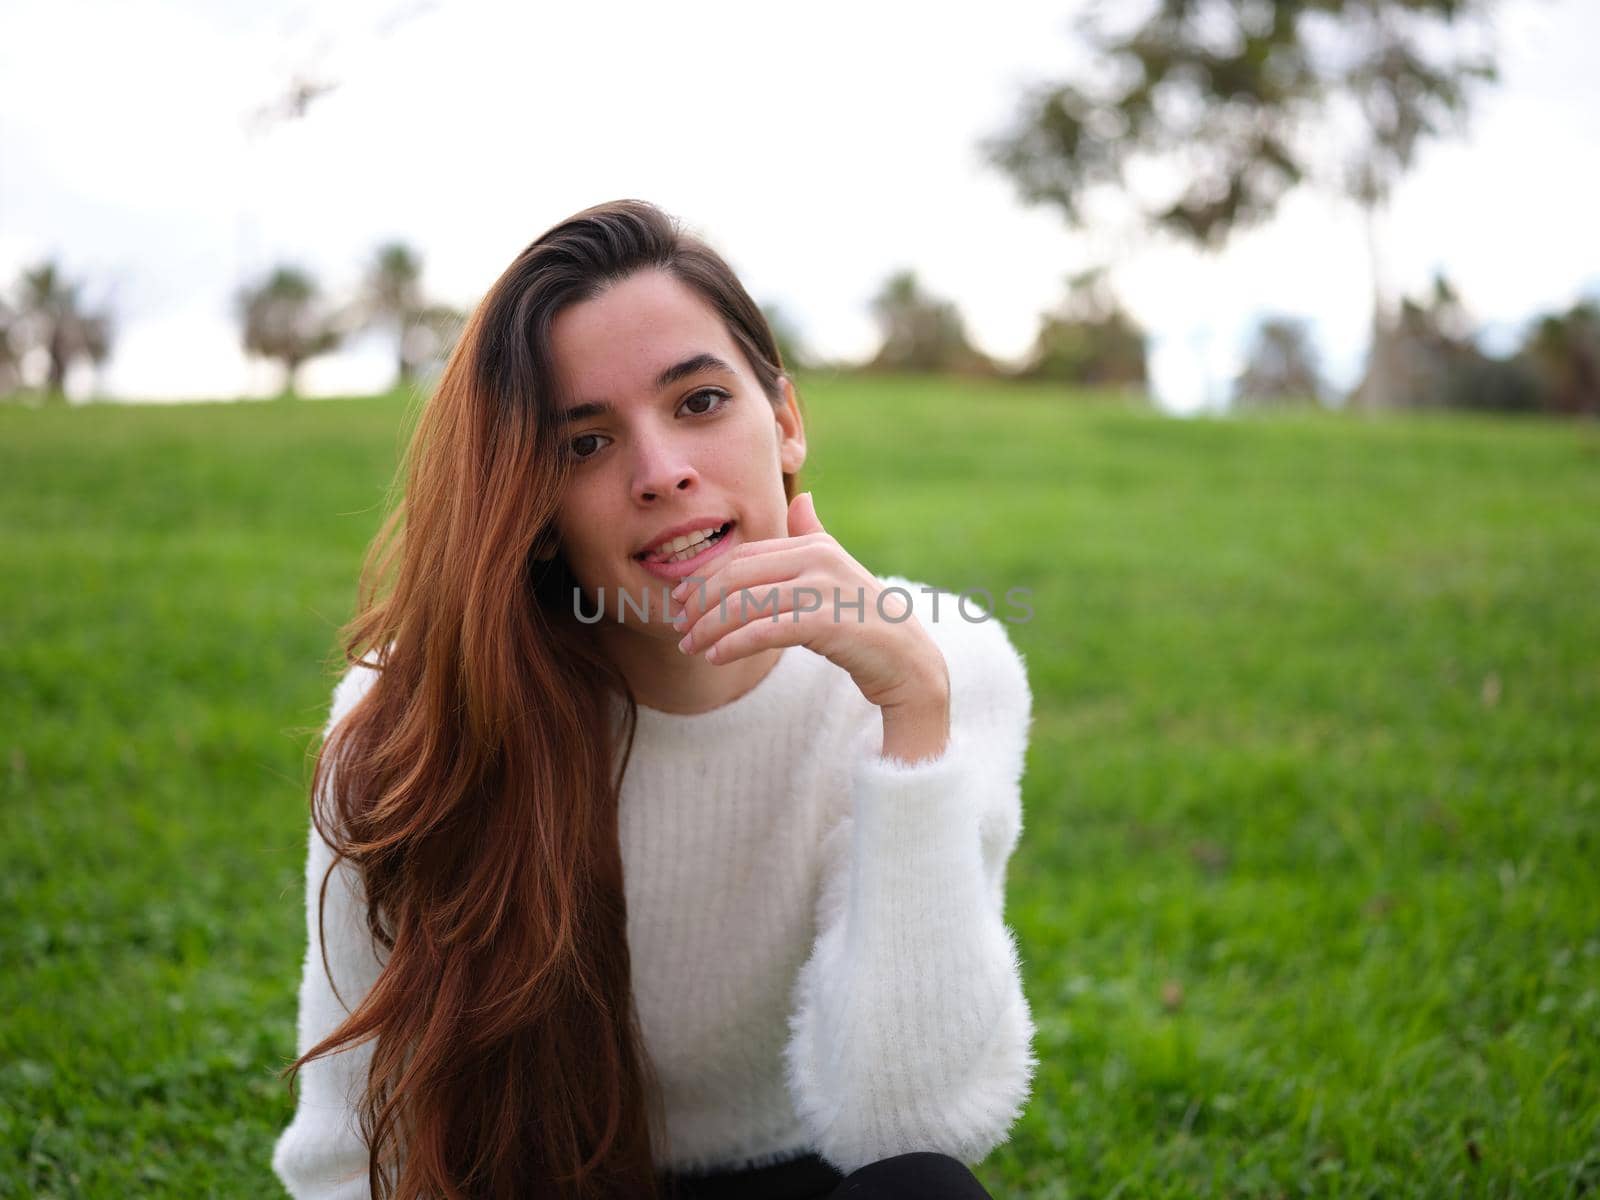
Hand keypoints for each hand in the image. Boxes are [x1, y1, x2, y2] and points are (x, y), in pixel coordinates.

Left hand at [670, 492, 949, 715]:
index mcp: (813, 544)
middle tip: (680, 626)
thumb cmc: (864, 619)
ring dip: (709, 628)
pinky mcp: (824, 622)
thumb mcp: (837, 571)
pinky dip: (733, 644)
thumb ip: (814, 536)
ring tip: (690, 647)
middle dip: (700, 602)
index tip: (681, 600)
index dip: (706, 577)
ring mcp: (822, 588)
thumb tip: (802, 499)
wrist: (906, 660)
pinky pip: (764, 631)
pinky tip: (716, 657)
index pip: (743, 556)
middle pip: (737, 576)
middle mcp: (817, 558)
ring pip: (744, 604)